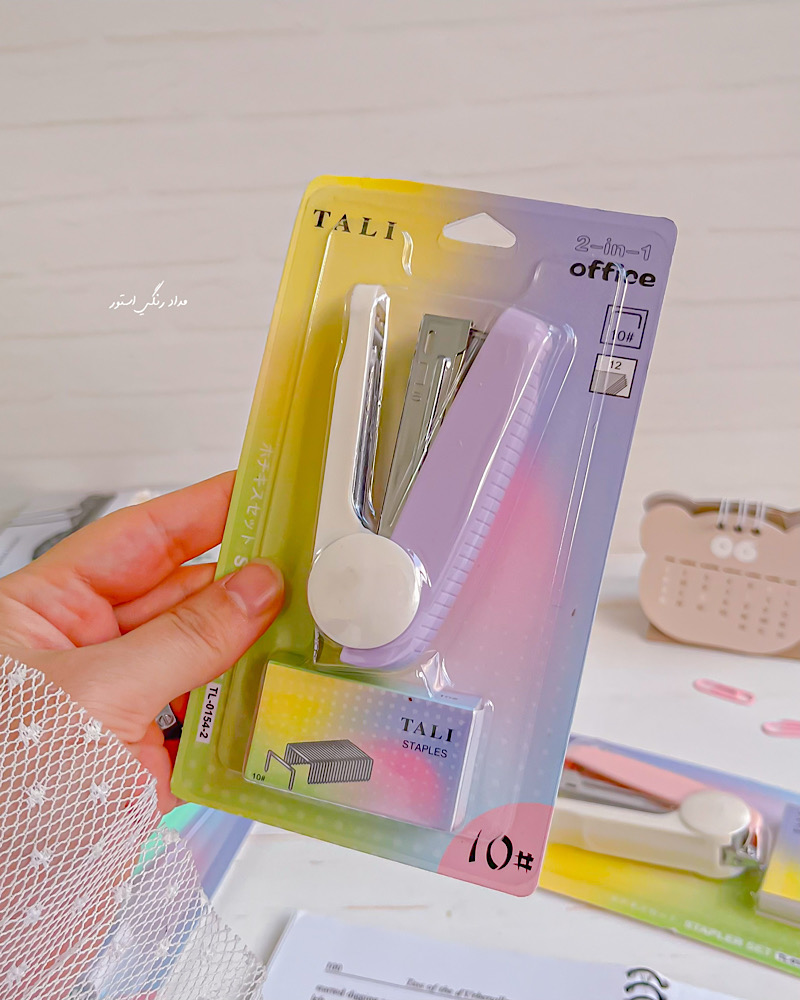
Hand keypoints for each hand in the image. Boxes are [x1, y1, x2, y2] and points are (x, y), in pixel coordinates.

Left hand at [0, 473, 282, 811]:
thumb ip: (185, 638)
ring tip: (306, 632)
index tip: (262, 488)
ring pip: (204, 660)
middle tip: (306, 568)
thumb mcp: (93, 692)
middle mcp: (86, 652)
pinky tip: (279, 701)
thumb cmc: (3, 781)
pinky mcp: (144, 762)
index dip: (204, 510)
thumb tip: (256, 589)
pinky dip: (246, 719)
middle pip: (182, 597)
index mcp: (47, 611)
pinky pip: (208, 726)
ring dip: (254, 652)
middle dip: (244, 584)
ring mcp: (120, 706)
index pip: (139, 539)